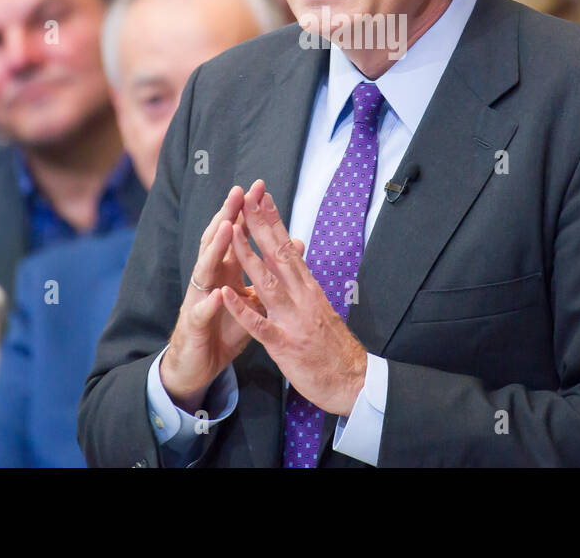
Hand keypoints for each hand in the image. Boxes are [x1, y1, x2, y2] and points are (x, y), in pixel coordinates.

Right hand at [160, 183, 265, 411]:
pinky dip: (211, 302)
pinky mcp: (194, 325)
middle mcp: (209, 279)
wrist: (198, 364)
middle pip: (217, 241)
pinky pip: (202, 312)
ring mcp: (199, 299)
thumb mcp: (251, 298)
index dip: (246, 212)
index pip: (235, 235)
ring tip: (226, 228)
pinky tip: (219, 293)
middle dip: (227, 216)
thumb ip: (269, 271)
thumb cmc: (223, 327)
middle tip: (238, 192)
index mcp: (224, 271)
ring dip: (215, 249)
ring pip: (205, 269)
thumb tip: (294, 245)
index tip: (259, 188)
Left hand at [220, 185, 367, 417]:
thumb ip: (305, 285)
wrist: (353, 381)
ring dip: (246, 257)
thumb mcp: (321, 309)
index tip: (261, 197)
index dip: (273, 222)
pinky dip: (241, 308)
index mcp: (309, 288)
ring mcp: (293, 320)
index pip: (288, 248)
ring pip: (266, 282)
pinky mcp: (284, 344)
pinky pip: (259, 324)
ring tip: (230, 233)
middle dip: (259, 226)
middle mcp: (302, 297)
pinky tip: (225, 294)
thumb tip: (297, 261)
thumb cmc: (334, 346)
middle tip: (245, 198)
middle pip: (277, 255)